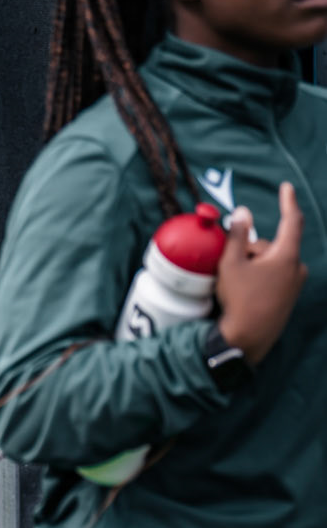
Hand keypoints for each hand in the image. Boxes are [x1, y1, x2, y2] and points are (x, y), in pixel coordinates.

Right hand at [216, 184, 306, 364]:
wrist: (247, 340)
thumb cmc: (240, 301)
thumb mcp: (231, 264)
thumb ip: (237, 235)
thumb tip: (242, 213)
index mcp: (287, 256)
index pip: (292, 220)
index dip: (288, 201)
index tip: (286, 187)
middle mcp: (296, 269)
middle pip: (273, 245)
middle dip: (251, 249)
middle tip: (232, 263)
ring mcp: (294, 285)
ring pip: (273, 262)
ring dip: (254, 265)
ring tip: (237, 283)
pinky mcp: (288, 298)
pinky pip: (275, 277)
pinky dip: (260, 277)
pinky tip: (245, 292)